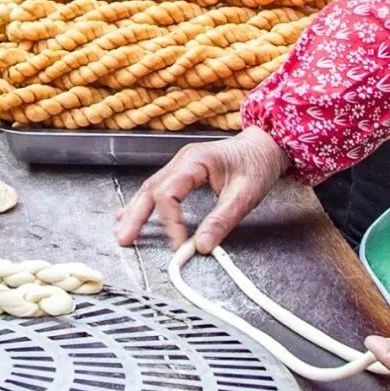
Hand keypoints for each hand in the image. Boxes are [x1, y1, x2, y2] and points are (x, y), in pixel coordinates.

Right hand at [116, 126, 288, 251]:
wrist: (266, 144)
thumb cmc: (257, 163)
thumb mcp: (245, 195)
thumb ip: (221, 221)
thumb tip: (201, 245)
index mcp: (194, 162)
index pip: (168, 194)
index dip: (169, 222)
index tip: (178, 243)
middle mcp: (182, 161)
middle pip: (150, 190)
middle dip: (136, 216)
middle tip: (125, 238)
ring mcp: (181, 165)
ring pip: (150, 188)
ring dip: (136, 211)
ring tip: (123, 232)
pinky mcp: (184, 173)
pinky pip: (159, 188)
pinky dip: (144, 203)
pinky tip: (132, 214)